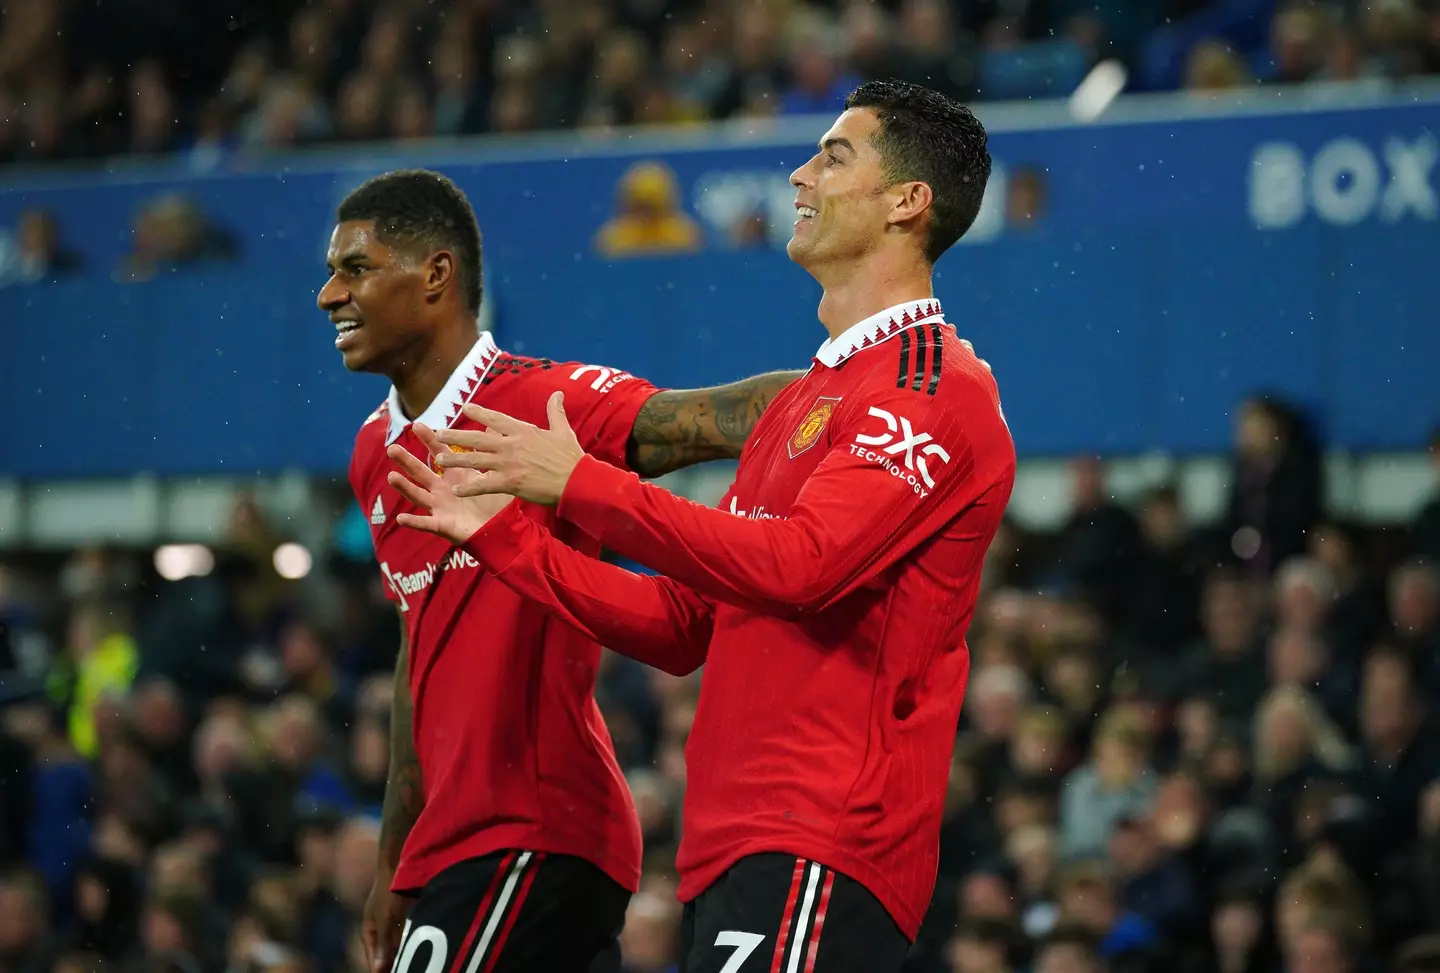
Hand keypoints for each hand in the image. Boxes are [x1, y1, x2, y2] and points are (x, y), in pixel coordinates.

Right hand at [361, 880, 410, 972]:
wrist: (398, 867)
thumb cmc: (388, 894)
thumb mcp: (385, 920)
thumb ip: (383, 944)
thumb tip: (377, 969)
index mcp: (369, 931)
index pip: (373, 958)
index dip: (378, 970)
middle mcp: (377, 929)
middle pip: (383, 953)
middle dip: (389, 965)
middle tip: (401, 971)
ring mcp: (389, 923)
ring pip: (393, 946)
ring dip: (398, 956)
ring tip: (407, 966)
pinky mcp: (401, 918)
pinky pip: (402, 937)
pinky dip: (406, 945)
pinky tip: (413, 951)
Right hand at [387, 423, 513, 542]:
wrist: (502, 529)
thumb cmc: (495, 503)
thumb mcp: (492, 475)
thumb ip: (488, 453)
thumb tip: (494, 427)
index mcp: (454, 475)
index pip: (439, 453)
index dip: (429, 439)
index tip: (417, 425)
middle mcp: (442, 490)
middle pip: (421, 472)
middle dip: (406, 461)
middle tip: (392, 448)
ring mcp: (439, 507)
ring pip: (418, 495)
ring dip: (404, 487)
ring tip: (391, 476)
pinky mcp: (442, 525)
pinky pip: (425, 524)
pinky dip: (414, 522)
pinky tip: (401, 518)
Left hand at [432, 391, 584, 506]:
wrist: (576, 480)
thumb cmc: (571, 457)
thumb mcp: (562, 430)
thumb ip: (555, 411)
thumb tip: (558, 393)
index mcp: (523, 431)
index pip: (496, 418)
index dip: (479, 412)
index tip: (465, 407)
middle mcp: (511, 445)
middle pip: (478, 438)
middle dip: (456, 435)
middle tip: (438, 434)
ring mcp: (509, 464)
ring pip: (476, 460)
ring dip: (456, 459)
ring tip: (439, 460)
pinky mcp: (510, 483)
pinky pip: (484, 484)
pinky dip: (469, 488)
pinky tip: (456, 490)